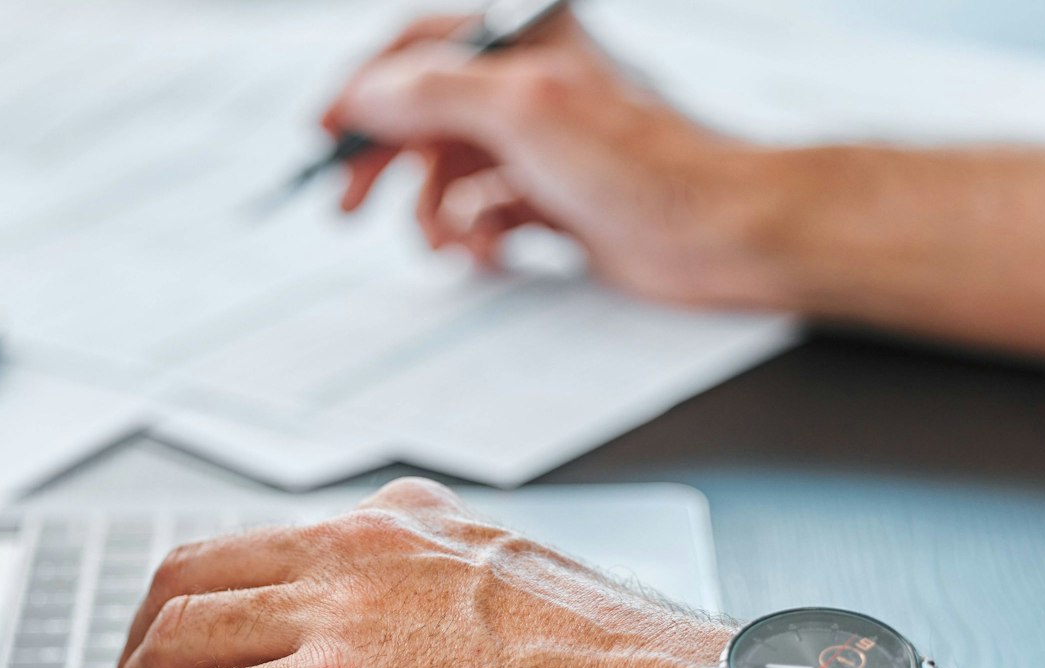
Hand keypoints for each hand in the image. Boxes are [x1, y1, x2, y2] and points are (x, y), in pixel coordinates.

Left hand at [89, 478, 729, 667]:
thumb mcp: (526, 610)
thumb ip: (454, 615)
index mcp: (410, 525)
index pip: (268, 544)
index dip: (206, 606)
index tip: (187, 655)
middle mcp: (362, 547)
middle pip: (191, 576)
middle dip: (137, 650)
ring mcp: (341, 609)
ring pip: (172, 639)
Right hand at [320, 11, 784, 307]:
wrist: (717, 232)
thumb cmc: (646, 161)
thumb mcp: (521, 108)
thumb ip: (431, 93)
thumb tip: (366, 96)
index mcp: (524, 40)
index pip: (418, 48)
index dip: (364, 90)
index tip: (327, 133)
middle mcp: (530, 87)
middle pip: (426, 115)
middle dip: (387, 162)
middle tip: (351, 204)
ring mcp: (542, 147)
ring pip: (452, 173)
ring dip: (435, 211)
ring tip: (443, 239)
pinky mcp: (556, 201)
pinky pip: (486, 215)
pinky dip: (476, 236)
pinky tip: (488, 250)